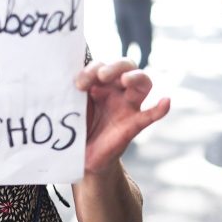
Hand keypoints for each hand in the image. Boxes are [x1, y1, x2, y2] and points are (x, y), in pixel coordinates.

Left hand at [75, 59, 169, 173]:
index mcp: (100, 83)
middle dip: (114, 66)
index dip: (91, 70)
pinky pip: (150, 115)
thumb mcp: (72, 106)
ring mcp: (127, 106)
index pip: (102, 66)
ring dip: (135, 77)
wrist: (82, 155)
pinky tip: (166, 101)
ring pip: (142, 83)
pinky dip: (160, 109)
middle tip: (101, 75)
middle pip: (126, 66)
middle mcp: (116, 90)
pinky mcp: (133, 124)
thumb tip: (55, 79)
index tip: (78, 83)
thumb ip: (70, 93)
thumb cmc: (78, 126)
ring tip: (125, 79)